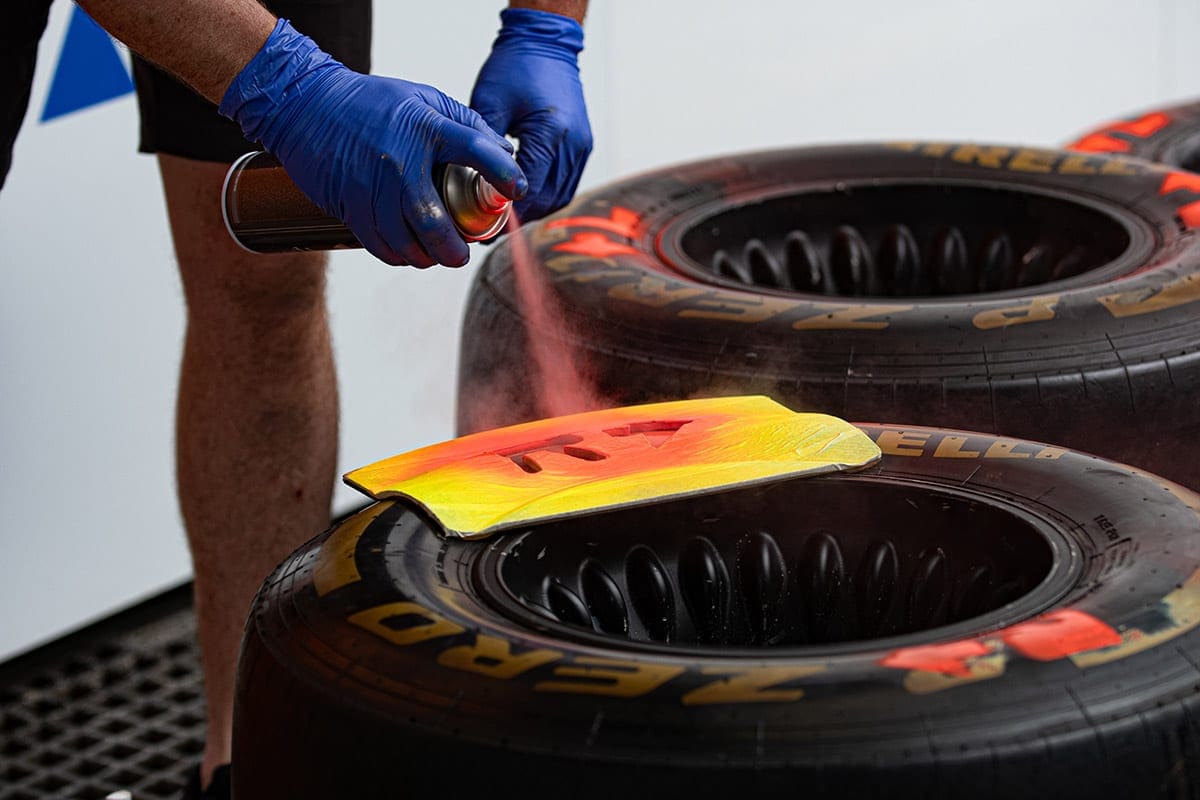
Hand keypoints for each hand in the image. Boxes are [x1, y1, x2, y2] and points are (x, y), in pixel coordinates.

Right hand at [219, 20, 526, 266]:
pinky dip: (398, 256)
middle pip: (434, 222)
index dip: (501, 172)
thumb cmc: (372, 102)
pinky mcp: (348, 204)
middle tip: (462, 254)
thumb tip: (504, 150)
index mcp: (426, 128)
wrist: (305, 103)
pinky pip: (378, 245)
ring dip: (426, 258)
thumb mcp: (423, 98)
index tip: (517, 191)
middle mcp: (399, 160)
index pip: (474, 150)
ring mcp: (371, 186)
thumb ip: (466, 123)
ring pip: (404, 242)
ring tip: (436, 256)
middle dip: (454, 249)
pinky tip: (408, 254)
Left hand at [471, 8, 591, 222]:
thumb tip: (470, 184)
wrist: (545, 45)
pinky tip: (524, 201)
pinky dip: (546, 197)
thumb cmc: (515, 67)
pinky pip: (566, 184)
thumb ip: (484, 147)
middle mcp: (573, 144)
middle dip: (519, 219)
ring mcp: (582, 147)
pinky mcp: (583, 146)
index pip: (528, 189)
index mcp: (550, 134)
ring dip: (535, 211)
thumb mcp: (489, 103)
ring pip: (560, 198)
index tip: (484, 226)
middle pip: (547, 201)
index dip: (506, 213)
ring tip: (506, 220)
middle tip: (491, 231)